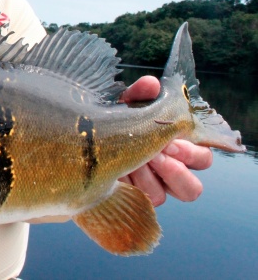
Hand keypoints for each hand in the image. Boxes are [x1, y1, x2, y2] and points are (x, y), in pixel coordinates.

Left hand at [118, 76, 212, 206]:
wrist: (81, 142)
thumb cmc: (114, 120)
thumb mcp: (125, 105)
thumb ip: (140, 94)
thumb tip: (151, 84)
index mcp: (179, 150)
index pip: (203, 158)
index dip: (191, 153)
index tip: (169, 141)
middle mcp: (170, 174)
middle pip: (191, 189)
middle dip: (174, 172)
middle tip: (154, 155)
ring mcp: (150, 189)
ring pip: (163, 196)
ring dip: (146, 177)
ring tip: (130, 161)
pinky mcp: (131, 198)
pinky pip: (137, 200)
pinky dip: (128, 185)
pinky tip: (115, 171)